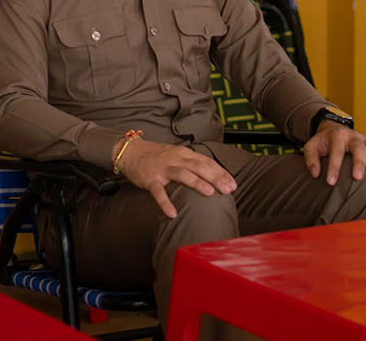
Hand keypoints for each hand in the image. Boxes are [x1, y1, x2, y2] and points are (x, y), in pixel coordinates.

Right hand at [114, 138, 236, 217]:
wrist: (131, 152)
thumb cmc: (157, 157)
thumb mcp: (177, 155)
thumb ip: (193, 164)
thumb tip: (213, 177)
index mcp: (184, 154)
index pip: (206, 162)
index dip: (221, 172)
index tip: (233, 184)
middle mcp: (176, 159)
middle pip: (199, 166)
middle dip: (215, 177)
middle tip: (228, 189)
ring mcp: (163, 169)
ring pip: (182, 174)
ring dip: (196, 183)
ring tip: (209, 193)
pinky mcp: (150, 179)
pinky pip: (158, 192)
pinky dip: (165, 202)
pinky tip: (172, 213)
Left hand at [302, 122, 365, 185]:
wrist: (335, 130)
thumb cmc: (324, 143)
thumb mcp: (312, 146)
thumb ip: (311, 159)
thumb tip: (315, 174)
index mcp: (337, 136)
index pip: (336, 151)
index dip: (334, 166)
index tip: (331, 182)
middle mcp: (354, 137)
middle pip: (358, 147)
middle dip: (358, 162)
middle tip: (357, 177)